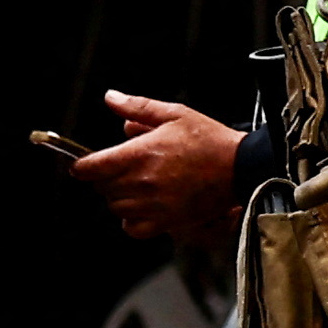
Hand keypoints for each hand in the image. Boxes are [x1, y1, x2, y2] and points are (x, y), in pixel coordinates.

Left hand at [75, 92, 242, 243]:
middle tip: (125, 169)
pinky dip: (132, 220)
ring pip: (115, 207)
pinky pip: (132, 228)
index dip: (83, 165)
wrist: (243, 167)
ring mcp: (153, 204)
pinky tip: (142, 208)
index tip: (88, 164)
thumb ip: (137, 107)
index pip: (88, 168)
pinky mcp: (167, 221)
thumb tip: (110, 98)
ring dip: (120, 197)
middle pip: (101, 187)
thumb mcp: (175, 114)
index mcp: (138, 154)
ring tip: (137, 186)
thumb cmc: (210, 140)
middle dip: (107, 178)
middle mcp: (142, 182)